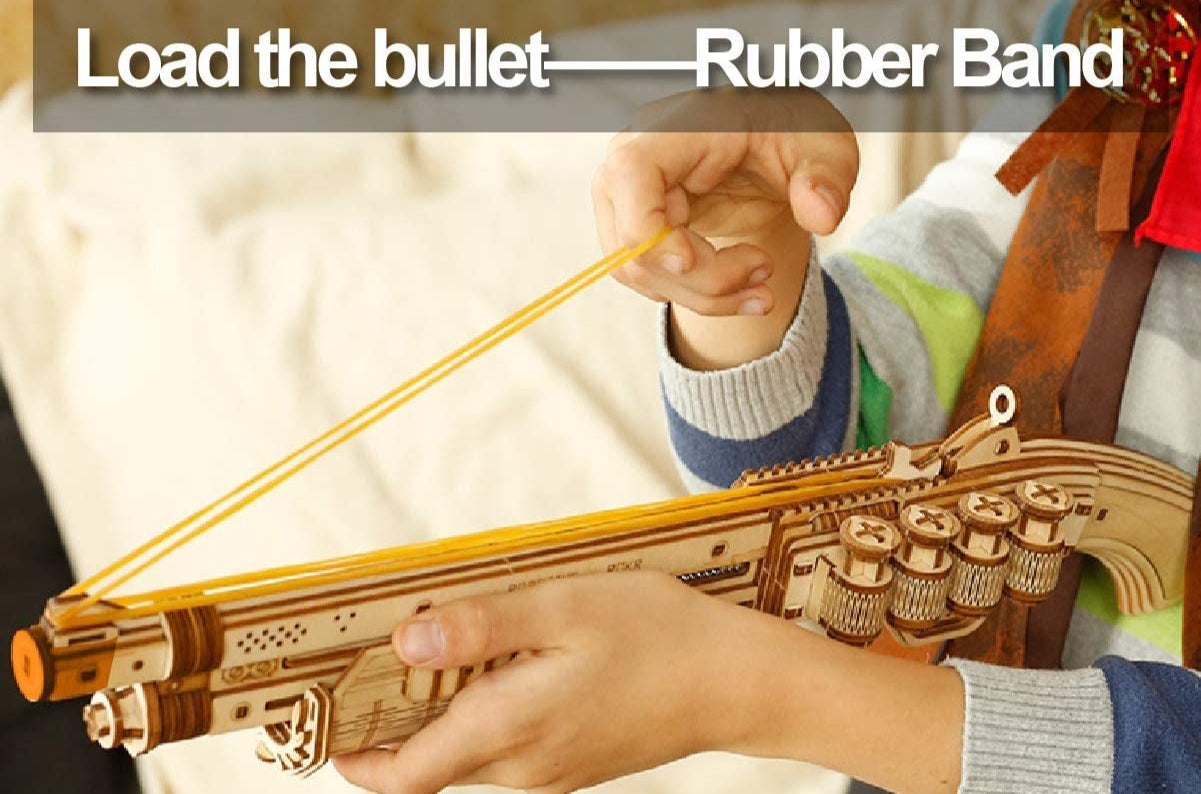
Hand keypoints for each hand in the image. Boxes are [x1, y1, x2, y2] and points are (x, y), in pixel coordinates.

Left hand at [332, 571, 788, 793]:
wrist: (738, 683)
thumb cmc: (659, 637)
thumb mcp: (564, 611)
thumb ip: (480, 629)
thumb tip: (406, 642)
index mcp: (510, 731)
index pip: (405, 778)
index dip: (356, 760)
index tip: (324, 726)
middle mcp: (524, 766)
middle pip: (431, 768)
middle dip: (393, 729)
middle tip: (373, 668)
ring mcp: (553, 770)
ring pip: (470, 756)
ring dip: (440, 718)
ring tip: (435, 653)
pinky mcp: (575, 760)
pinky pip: (508, 749)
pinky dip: (483, 716)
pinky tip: (503, 664)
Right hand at [593, 89, 858, 319]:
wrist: (771, 149)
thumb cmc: (789, 134)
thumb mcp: (822, 145)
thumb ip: (827, 176)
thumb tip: (823, 216)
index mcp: (672, 128)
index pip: (630, 176)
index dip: (647, 227)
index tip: (693, 262)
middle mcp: (632, 164)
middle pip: (635, 242)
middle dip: (703, 279)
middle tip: (765, 274)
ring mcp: (625, 201)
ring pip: (638, 272)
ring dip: (704, 295)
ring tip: (761, 283)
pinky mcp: (635, 232)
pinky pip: (651, 279)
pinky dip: (698, 295)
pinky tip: (742, 288)